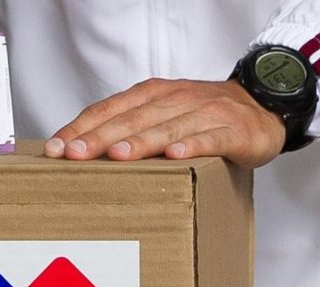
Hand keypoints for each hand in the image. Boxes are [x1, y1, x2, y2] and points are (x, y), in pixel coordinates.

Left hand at [43, 78, 285, 168]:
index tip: (56, 148)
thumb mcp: (165, 115)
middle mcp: (177, 99)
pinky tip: (175, 157)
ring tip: (117, 156)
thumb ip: (131, 127)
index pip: (110, 109)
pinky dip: (193, 145)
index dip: (82, 128)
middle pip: (133, 118)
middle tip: (73, 155)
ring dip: (141, 141)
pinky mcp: (234, 130)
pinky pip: (210, 138)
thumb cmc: (203, 117)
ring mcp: (206, 112)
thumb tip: (83, 151)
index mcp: (154, 94)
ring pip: (168, 127)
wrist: (263, 107)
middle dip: (101, 137)